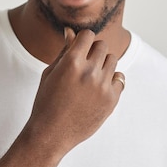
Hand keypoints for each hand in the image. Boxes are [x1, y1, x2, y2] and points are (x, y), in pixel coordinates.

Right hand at [25, 28, 124, 155]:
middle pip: (102, 45)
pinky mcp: (111, 100)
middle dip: (93, 51)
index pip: (88, 35)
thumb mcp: (51, 73)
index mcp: (71, 62)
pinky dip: (112, 80)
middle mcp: (89, 72)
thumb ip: (64, 51)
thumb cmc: (46, 101)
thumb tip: (70, 31)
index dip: (83, 40)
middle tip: (84, 64)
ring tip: (90, 77)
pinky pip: (120, 78)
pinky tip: (99, 88)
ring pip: (113, 60)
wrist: (51, 134)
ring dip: (103, 64)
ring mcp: (102, 86)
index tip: (79, 48)